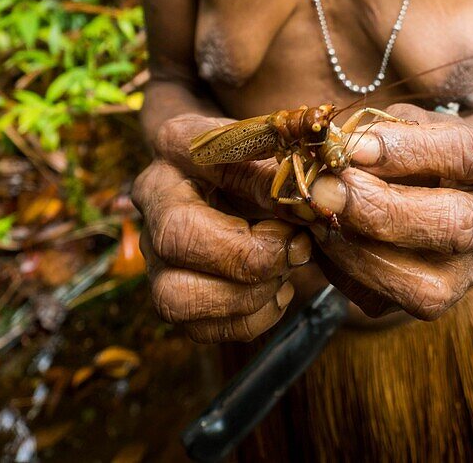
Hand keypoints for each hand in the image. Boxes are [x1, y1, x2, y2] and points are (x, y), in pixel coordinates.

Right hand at [132, 114, 311, 342]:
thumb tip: (318, 197)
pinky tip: (276, 290)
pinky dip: (248, 318)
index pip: (200, 153)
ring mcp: (154, 251)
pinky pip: (197, 328)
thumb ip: (288, 169)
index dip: (254, 182)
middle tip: (295, 246)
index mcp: (177, 143)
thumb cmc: (255, 158)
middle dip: (247, 254)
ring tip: (285, 272)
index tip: (301, 198)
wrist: (231, 180)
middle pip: (175, 238)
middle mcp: (153, 197)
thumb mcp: (274, 146)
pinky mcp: (170, 292)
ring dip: (245, 296)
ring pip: (175, 296)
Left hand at [308, 105, 472, 319]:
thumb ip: (384, 131)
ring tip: (315, 216)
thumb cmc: (423, 147)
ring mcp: (472, 273)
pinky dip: (345, 271)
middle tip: (326, 189)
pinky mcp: (434, 303)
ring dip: (357, 250)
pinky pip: (386, 303)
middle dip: (382, 209)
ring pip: (425, 285)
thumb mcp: (412, 124)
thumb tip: (341, 148)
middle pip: (455, 225)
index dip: (406, 150)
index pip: (465, 154)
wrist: (447, 189)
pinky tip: (321, 238)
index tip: (352, 146)